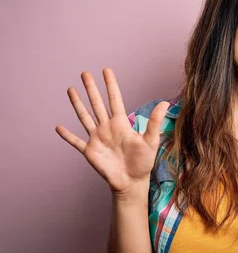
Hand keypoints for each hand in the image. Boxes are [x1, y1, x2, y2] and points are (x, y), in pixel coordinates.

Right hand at [55, 68, 169, 196]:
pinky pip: (76, 141)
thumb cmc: (143, 161)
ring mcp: (97, 138)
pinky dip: (67, 136)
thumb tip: (164, 103)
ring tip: (70, 90)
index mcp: (121, 123)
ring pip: (85, 117)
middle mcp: (107, 127)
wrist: (132, 181)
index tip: (106, 70)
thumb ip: (154, 122)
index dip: (110, 85)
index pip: (115, 99)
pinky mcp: (90, 151)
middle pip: (97, 103)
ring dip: (77, 104)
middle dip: (91, 88)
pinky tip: (58, 128)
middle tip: (85, 72)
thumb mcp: (151, 140)